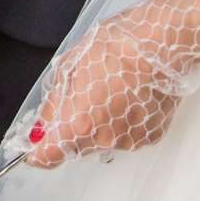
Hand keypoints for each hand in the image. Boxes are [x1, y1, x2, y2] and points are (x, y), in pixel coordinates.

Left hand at [25, 6, 187, 167]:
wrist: (163, 43)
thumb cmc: (115, 46)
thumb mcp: (70, 66)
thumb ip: (54, 104)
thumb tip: (41, 127)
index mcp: (79, 123)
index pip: (48, 157)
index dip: (39, 151)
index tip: (36, 144)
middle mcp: (104, 139)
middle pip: (76, 147)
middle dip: (73, 128)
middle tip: (83, 96)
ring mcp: (130, 140)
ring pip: (103, 140)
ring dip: (101, 123)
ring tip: (114, 90)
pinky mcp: (152, 136)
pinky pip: (128, 135)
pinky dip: (125, 121)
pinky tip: (133, 96)